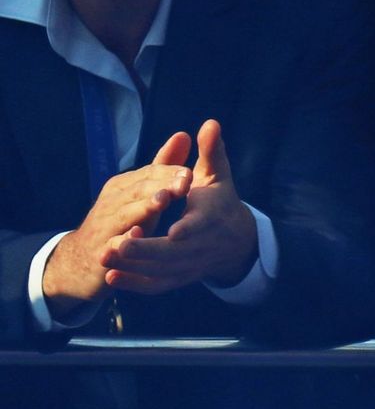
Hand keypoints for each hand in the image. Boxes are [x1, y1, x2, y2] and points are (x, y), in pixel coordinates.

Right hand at [42, 131, 191, 315]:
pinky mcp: (102, 250)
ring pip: (125, 213)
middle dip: (162, 185)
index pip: (150, 173)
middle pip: (139, 190)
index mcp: (124, 185)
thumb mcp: (142, 194)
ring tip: (163, 200)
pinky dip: (124, 239)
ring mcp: (105, 225)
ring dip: (144, 206)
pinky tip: (137, 235)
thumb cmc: (122, 222)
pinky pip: (112, 244)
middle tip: (185, 183)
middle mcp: (113, 201)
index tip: (192, 172)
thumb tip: (182, 134)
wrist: (79, 259)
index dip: (171, 172)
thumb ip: (162, 167)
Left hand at [101, 120, 257, 293]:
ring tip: (105, 257)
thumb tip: (209, 123)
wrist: (235, 242)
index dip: (188, 229)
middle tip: (116, 244)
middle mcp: (202, 244)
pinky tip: (113, 277)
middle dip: (145, 249)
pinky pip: (157, 285)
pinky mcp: (180, 277)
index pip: (201, 224)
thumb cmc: (220, 201)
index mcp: (211, 216)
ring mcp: (190, 264)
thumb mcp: (218, 175)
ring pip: (162, 270)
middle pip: (174, 252)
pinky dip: (135, 284)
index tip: (172, 232)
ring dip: (133, 267)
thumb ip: (210, 151)